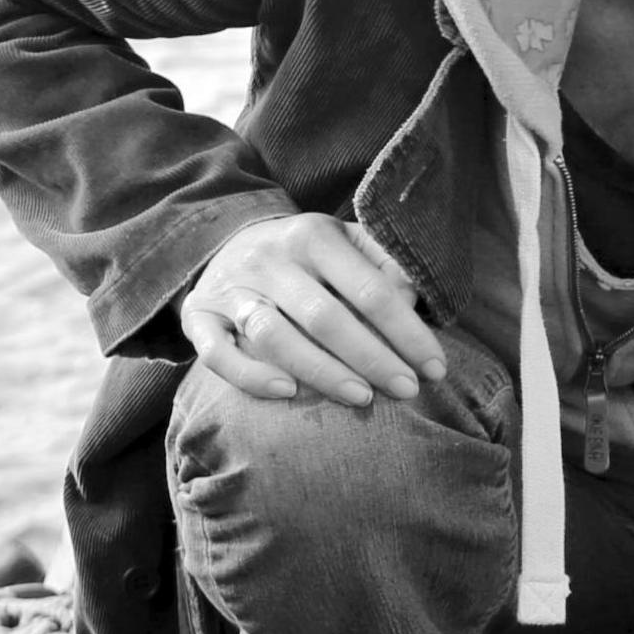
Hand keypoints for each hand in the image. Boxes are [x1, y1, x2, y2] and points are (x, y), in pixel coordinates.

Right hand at [178, 214, 446, 405]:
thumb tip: (415, 302)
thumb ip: (385, 264)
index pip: (370, 290)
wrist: (224, 239)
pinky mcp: (198, 317)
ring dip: (322, 372)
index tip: (435, 367)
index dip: (406, 332)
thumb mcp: (347, 241)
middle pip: (326, 317)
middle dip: (373, 359)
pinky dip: (251, 377)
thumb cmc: (305, 254)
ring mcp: (231, 288)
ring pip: (274, 337)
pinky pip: (217, 354)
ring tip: (362, 398)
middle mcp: (270, 258)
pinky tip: (288, 393)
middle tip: (407, 390)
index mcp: (313, 235)